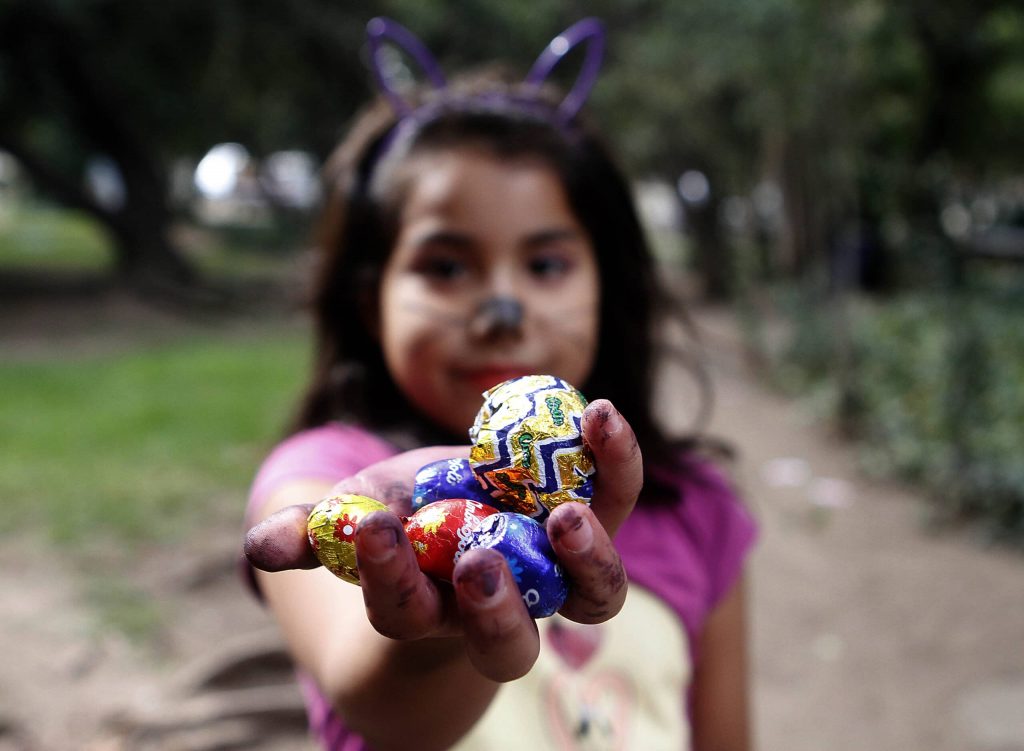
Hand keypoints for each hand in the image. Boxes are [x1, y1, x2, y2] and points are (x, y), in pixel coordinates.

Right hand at [244, 399, 641, 681]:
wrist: (463, 511)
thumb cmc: (401, 520)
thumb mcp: (352, 517)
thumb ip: (311, 533)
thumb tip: (261, 545)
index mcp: (429, 609)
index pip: (407, 611)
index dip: (389, 578)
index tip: (373, 528)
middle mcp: (501, 607)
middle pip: (511, 645)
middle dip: (494, 610)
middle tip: (475, 560)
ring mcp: (554, 571)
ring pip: (591, 597)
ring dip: (585, 558)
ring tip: (563, 511)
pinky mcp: (593, 518)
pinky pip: (615, 501)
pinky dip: (614, 465)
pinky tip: (598, 415)